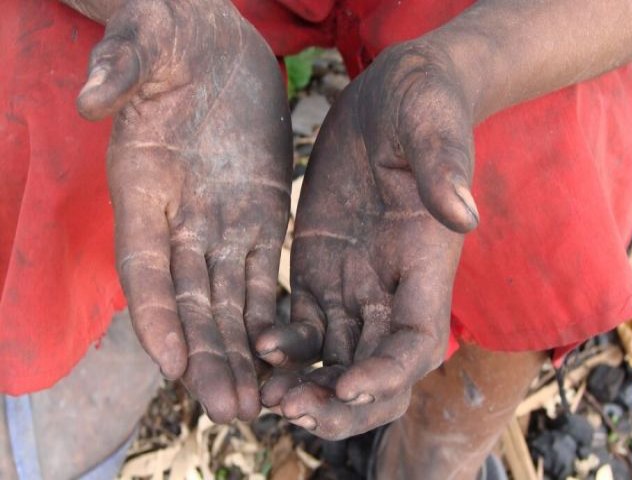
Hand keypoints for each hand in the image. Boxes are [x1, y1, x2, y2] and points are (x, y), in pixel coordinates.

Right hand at [78, 0, 291, 421]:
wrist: (213, 41)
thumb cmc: (169, 36)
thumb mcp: (146, 39)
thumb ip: (121, 67)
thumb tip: (94, 95)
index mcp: (143, 188)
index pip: (143, 265)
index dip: (155, 315)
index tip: (173, 364)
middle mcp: (178, 218)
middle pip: (189, 300)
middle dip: (207, 355)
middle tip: (229, 410)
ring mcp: (218, 221)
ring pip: (227, 299)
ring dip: (241, 351)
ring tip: (258, 402)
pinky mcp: (257, 215)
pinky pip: (260, 273)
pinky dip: (268, 314)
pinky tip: (284, 352)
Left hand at [257, 40, 476, 438]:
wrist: (389, 99)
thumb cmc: (422, 106)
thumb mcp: (431, 123)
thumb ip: (444, 166)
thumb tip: (462, 213)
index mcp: (426, 264)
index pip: (416, 341)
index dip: (387, 372)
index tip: (348, 385)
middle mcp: (394, 287)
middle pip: (377, 370)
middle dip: (342, 402)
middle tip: (295, 411)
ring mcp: (356, 284)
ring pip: (337, 358)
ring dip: (308, 386)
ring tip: (270, 398)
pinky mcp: (321, 272)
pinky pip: (305, 327)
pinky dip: (285, 347)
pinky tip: (258, 348)